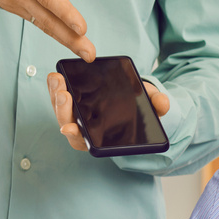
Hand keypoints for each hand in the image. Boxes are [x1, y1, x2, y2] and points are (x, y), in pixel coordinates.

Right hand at [0, 0, 95, 60]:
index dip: (64, 11)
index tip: (81, 27)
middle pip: (48, 18)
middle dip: (70, 38)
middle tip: (90, 54)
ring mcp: (16, 3)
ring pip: (44, 24)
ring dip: (66, 40)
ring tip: (86, 54)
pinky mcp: (16, 8)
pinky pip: (38, 23)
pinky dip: (55, 34)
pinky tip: (71, 42)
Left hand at [48, 72, 169, 151]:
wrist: (134, 96)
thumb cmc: (140, 107)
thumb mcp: (151, 104)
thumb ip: (157, 104)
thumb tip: (163, 103)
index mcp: (103, 138)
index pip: (85, 143)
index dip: (75, 136)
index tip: (70, 128)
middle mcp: (87, 130)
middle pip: (68, 125)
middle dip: (63, 110)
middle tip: (65, 94)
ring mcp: (77, 116)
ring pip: (61, 111)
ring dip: (56, 96)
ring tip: (58, 79)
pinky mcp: (72, 103)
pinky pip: (59, 98)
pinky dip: (55, 87)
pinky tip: (56, 75)